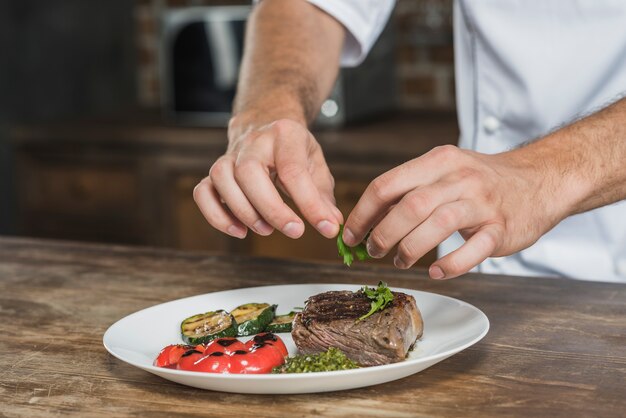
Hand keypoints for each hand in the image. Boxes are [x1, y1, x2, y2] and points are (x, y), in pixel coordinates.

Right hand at [193, 118, 342, 239]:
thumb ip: (323, 196)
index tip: (326, 228)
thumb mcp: (316, 164)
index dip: (310, 203)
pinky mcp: (214, 172)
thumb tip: (332, 225)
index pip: (293, 170)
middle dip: (271, 208)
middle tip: (294, 231)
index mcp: (285, 134)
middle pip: (249, 172)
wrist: (265, 123)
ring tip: (266, 230)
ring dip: (244, 211)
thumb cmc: (294, 150)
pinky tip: (238, 230)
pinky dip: (216, 215)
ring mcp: (229, 155)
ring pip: (222, 179)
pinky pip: (203, 192)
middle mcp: (253, 141)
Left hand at [342, 145, 565, 278]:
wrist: (539, 180)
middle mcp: (460, 178)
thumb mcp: (444, 171)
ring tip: (400, 261)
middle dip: (382, 234)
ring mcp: (482, 203)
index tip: (350, 235)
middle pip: (409, 206)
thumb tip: (367, 218)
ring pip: (437, 225)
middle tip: (373, 251)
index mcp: (438, 161)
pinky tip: (435, 272)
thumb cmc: (480, 181)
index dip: (363, 214)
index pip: (387, 185)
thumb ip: (408, 189)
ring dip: (410, 249)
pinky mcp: (501, 228)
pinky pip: (472, 251)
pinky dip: (449, 265)